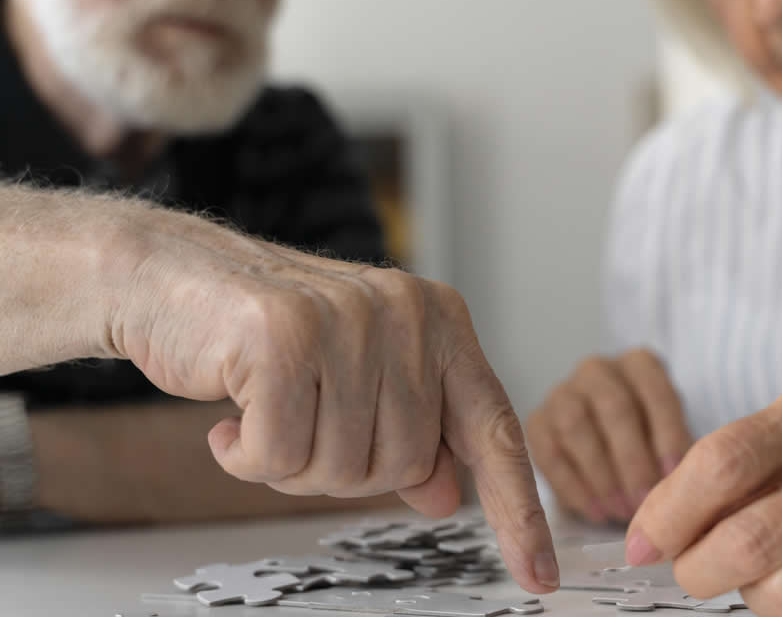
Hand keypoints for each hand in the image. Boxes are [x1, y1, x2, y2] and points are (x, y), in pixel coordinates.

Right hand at [103, 209, 557, 592]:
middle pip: (403, 465)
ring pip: (343, 466)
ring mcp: (349, 318)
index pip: (494, 429)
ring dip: (290, 465)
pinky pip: (280, 455)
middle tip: (299, 426)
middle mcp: (406, 313)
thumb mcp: (356, 381)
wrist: (171, 276)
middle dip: (343, 470)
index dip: (517, 511)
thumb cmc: (268, 336)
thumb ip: (410, 433)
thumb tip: (449, 497)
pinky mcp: (284, 334)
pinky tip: (229, 417)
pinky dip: (246, 456)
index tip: (540, 575)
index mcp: (439, 321)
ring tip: (263, 413)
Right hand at [528, 349, 693, 522]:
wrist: (608, 444)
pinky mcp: (537, 422)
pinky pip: (549, 453)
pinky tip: (597, 513)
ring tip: (621, 512)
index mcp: (639, 364)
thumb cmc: (650, 441)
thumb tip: (680, 487)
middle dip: (632, 460)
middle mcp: (597, 370)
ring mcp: (562, 392)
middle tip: (644, 503)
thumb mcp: (671, 437)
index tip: (674, 477)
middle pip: (614, 407)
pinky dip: (574, 487)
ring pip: (576, 427)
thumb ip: (677, 453)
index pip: (655, 391)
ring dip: (602, 475)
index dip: (666, 435)